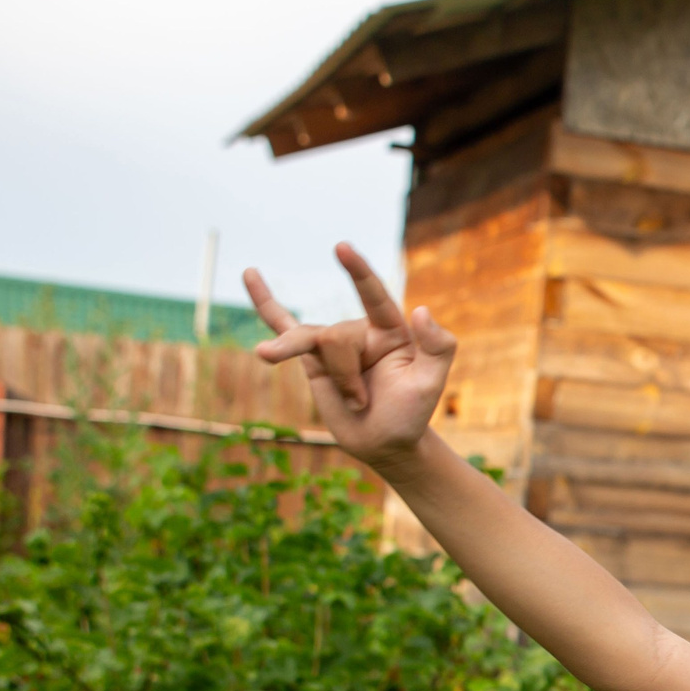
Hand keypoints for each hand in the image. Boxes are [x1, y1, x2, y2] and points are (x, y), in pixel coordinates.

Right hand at [245, 243, 455, 467]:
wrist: (382, 443)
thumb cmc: (409, 413)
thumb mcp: (430, 385)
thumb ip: (438, 347)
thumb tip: (421, 310)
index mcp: (391, 329)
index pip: (373, 295)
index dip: (357, 272)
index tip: (341, 248)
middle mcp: (361, 330)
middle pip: (335, 337)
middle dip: (347, 377)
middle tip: (364, 403)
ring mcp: (333, 342)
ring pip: (310, 342)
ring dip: (330, 378)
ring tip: (348, 401)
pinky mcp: (311, 357)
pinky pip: (283, 323)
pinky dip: (265, 301)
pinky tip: (251, 274)